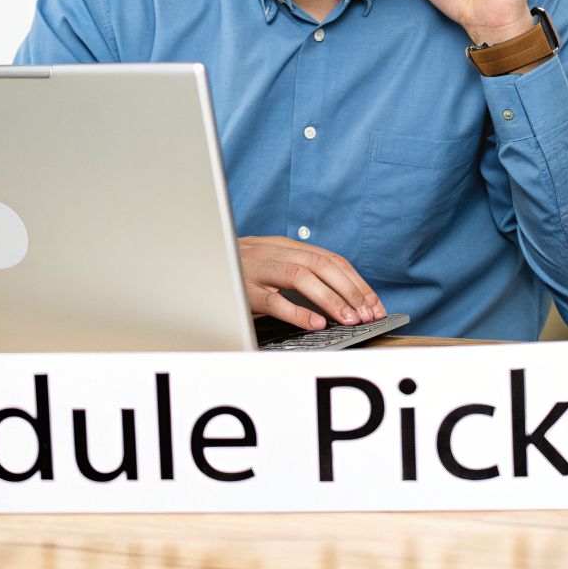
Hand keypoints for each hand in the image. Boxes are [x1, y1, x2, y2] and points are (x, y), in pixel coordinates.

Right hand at [238, 236, 385, 330]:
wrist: (192, 262)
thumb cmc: (235, 271)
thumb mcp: (268, 266)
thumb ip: (296, 272)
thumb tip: (339, 295)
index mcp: (283, 245)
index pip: (330, 258)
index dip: (356, 281)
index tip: (374, 304)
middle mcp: (272, 251)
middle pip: (321, 263)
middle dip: (350, 289)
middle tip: (368, 314)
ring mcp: (256, 268)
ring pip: (300, 276)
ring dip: (330, 298)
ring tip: (349, 319)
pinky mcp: (242, 288)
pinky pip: (273, 299)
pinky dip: (297, 311)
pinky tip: (315, 323)